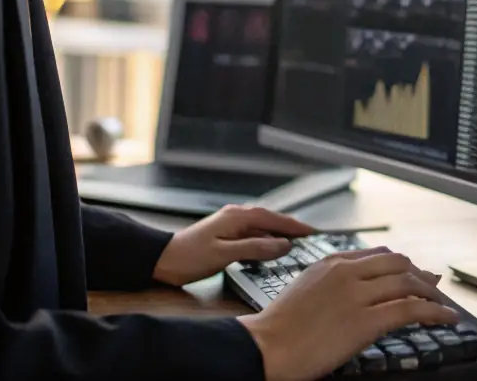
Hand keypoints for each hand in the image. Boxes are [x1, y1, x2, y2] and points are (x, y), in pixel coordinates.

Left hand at [152, 204, 313, 286]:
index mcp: (236, 216)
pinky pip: (253, 234)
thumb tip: (282, 244)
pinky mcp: (226, 235)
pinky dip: (266, 240)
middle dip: (290, 227)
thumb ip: (255, 247)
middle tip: (310, 239)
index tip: (312, 232)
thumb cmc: (190, 256)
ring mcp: (230, 224)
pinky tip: (271, 250)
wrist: (164, 260)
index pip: (273, 217)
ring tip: (296, 244)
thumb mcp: (225, 254)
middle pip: (270, 219)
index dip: (294, 225)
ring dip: (278, 234)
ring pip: (262, 226)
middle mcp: (235, 216)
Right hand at [238, 246, 457, 380]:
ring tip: (443, 303)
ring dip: (431, 292)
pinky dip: (434, 312)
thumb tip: (351, 292)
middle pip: (396, 263)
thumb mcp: (304, 289)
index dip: (399, 263)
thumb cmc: (279, 327)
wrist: (268, 345)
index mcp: (331, 262)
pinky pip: (409, 310)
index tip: (412, 271)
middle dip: (419, 273)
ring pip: (407, 282)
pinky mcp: (365, 321)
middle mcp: (347, 272)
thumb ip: (329, 283)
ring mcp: (357, 295)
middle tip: (433, 284)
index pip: (376, 255)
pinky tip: (446, 318)